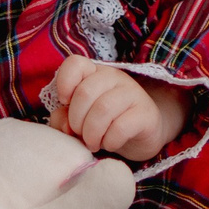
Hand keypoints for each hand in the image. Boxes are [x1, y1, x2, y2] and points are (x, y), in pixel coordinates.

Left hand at [49, 56, 185, 161]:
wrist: (140, 137)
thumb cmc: (104, 124)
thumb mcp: (78, 121)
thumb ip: (63, 119)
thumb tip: (66, 126)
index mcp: (94, 73)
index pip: (76, 63)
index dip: (64, 83)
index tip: (65, 103)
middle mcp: (114, 77)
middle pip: (85, 92)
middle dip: (76, 121)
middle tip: (81, 135)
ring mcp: (132, 93)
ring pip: (103, 109)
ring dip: (92, 134)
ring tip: (93, 143)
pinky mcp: (146, 113)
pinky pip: (121, 127)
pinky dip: (109, 141)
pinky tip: (110, 144)